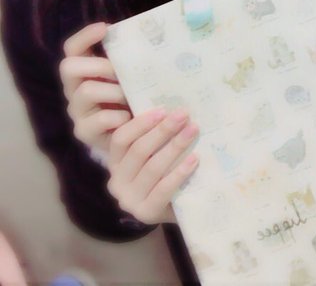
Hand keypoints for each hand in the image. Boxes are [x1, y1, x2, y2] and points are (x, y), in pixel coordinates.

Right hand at [60, 22, 130, 155]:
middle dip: (100, 66)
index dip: (85, 37)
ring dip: (115, 91)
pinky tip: (130, 118)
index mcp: (84, 72)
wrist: (132, 139)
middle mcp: (74, 89)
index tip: (105, 28)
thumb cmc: (133, 101)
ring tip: (132, 97)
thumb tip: (157, 41)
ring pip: (86, 91)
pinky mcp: (84, 131)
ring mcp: (77, 110)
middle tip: (122, 73)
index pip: (73, 49)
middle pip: (69, 67)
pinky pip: (100, 119)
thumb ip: (134, 64)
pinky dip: (119, 117)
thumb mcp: (132, 80)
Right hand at [107, 109, 199, 223]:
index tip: (163, 109)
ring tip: (193, 130)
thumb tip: (174, 108)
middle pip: (138, 150)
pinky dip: (180, 172)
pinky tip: (195, 158)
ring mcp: (130, 200)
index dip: (141, 123)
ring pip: (152, 167)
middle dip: (163, 130)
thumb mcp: (154, 156)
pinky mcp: (146, 213)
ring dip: (174, 146)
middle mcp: (117, 181)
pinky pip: (164, 189)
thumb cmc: (165, 176)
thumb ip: (155, 138)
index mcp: (115, 163)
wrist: (175, 212)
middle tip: (183, 115)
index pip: (121, 139)